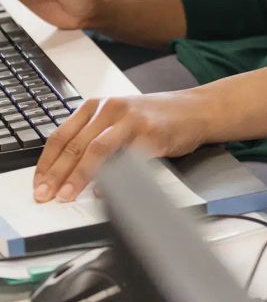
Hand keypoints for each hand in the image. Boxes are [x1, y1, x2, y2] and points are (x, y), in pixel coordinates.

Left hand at [33, 89, 209, 202]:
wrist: (194, 110)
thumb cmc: (154, 117)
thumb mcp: (117, 119)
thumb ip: (92, 137)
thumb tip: (63, 171)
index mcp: (98, 106)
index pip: (62, 134)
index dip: (47, 162)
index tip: (38, 184)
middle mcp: (112, 109)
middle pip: (76, 143)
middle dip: (57, 173)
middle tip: (46, 195)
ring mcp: (133, 121)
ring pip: (97, 149)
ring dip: (79, 176)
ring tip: (67, 196)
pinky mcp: (152, 135)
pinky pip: (128, 160)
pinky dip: (113, 177)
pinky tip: (103, 192)